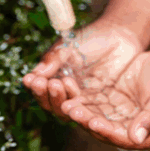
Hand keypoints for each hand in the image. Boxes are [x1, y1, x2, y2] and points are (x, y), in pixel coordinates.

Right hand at [22, 18, 142, 120]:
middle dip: (47, 95)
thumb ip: (53, 59)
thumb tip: (35, 74)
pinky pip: (90, 113)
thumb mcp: (68, 47)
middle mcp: (67, 95)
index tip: (31, 79)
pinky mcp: (101, 106)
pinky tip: (78, 98)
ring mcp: (84, 101)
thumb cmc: (90, 40)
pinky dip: (82, 110)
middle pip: (52, 105)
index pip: (41, 91)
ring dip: (61, 101)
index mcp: (55, 81)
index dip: (35, 87)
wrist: (119, 37)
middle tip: (50, 82)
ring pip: (67, 112)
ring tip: (61, 84)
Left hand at [59, 48, 149, 148]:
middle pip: (108, 131)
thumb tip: (136, 138)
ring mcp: (122, 117)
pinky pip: (96, 105)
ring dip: (82, 113)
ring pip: (98, 118)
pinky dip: (83, 101)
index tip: (93, 121)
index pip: (126, 139)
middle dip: (89, 121)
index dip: (108, 132)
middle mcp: (134, 130)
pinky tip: (70, 94)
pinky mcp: (114, 104)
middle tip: (73, 111)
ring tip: (67, 104)